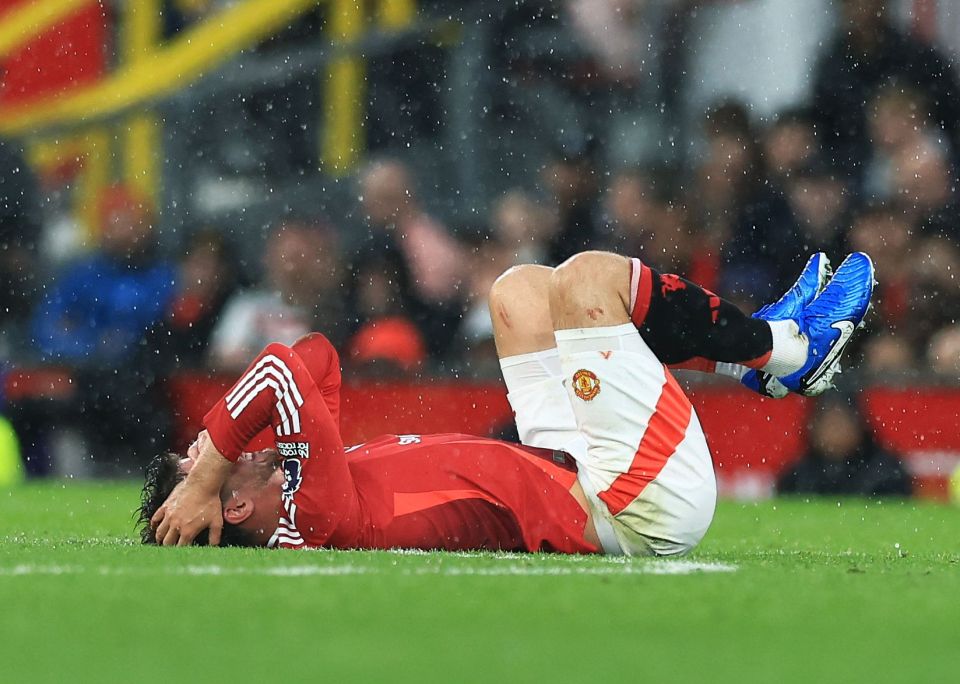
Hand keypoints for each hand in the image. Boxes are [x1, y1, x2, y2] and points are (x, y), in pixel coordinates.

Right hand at [151, 430, 232, 545]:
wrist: (203, 484)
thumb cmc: (210, 503)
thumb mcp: (217, 521)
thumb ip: (215, 536)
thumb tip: (214, 547)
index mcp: (188, 531)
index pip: (180, 548)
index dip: (181, 553)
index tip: (182, 555)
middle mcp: (176, 525)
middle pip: (167, 543)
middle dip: (168, 548)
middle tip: (170, 550)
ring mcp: (169, 516)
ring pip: (159, 532)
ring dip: (159, 539)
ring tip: (161, 542)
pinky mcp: (165, 506)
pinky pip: (155, 518)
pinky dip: (154, 524)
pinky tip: (154, 527)